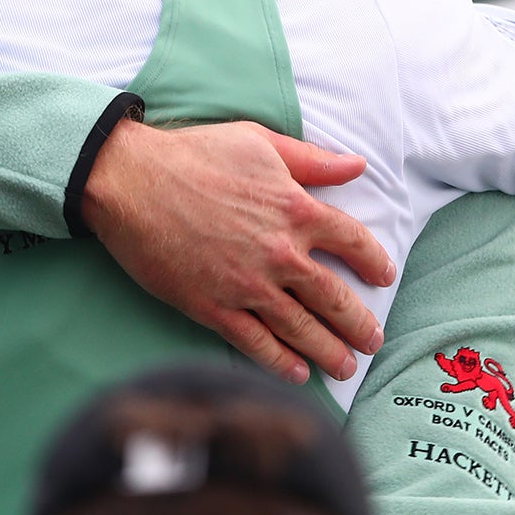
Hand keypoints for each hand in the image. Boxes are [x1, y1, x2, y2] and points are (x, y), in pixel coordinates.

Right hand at [83, 119, 396, 384]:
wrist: (131, 181)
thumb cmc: (194, 154)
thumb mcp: (259, 142)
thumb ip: (312, 159)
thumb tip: (357, 166)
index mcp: (295, 208)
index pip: (353, 241)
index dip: (374, 261)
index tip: (383, 276)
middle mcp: (279, 252)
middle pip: (334, 297)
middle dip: (359, 323)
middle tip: (373, 340)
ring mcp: (247, 285)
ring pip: (301, 328)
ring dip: (329, 351)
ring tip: (345, 366)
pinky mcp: (213, 308)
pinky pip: (256, 343)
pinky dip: (281, 362)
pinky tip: (298, 373)